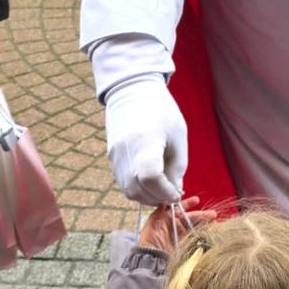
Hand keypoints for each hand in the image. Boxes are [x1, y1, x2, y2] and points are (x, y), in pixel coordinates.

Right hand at [104, 77, 187, 204]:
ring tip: (162, 188)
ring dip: (147, 196)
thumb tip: (175, 190)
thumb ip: (177, 166)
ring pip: (129, 191)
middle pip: (138, 190)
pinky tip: (151, 181)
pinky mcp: (111, 158)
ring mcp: (115, 157)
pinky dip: (138, 188)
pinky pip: (123, 183)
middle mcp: (126, 153)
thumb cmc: (161, 111)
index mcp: (145, 142)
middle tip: (172, 193)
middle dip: (158, 197)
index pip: (152, 178)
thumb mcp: (178, 135)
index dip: (166, 192)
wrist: (132, 91)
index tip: (177, 193)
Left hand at [135, 195, 217, 250]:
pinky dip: (201, 233)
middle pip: (189, 218)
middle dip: (201, 215)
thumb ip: (161, 210)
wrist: (151, 255)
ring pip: (193, 226)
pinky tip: (208, 230)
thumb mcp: (153, 221)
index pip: (179, 208)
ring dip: (203, 223)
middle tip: (213, 214)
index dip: (188, 204)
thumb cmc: (150, 238)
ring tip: (214, 221)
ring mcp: (179, 234)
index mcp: (166, 217)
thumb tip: (167, 199)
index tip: (197, 200)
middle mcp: (174, 225)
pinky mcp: (183, 243)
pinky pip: (193, 236)